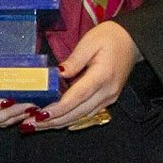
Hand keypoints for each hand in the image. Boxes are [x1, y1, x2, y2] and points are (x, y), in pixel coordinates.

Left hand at [25, 21, 140, 130]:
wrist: (132, 41)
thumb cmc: (110, 37)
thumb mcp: (89, 42)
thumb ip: (74, 60)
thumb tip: (57, 75)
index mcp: (102, 77)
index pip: (76, 97)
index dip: (57, 109)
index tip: (39, 115)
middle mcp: (107, 93)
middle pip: (77, 113)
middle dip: (53, 121)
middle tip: (29, 124)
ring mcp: (108, 99)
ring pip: (80, 117)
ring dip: (58, 123)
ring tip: (36, 125)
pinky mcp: (107, 100)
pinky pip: (86, 114)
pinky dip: (68, 118)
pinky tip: (54, 121)